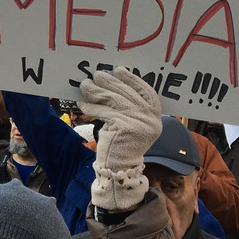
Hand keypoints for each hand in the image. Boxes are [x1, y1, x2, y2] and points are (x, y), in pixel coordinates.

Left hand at [81, 67, 161, 211]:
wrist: (119, 168)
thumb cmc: (122, 143)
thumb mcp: (131, 123)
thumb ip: (129, 105)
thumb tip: (113, 81)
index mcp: (156, 116)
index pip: (147, 91)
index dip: (133, 79)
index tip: (119, 70)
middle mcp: (150, 119)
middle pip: (128, 93)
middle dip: (110, 82)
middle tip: (96, 75)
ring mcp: (139, 123)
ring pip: (114, 100)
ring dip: (97, 91)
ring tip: (85, 85)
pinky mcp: (124, 127)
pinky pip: (105, 112)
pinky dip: (92, 107)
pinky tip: (83, 105)